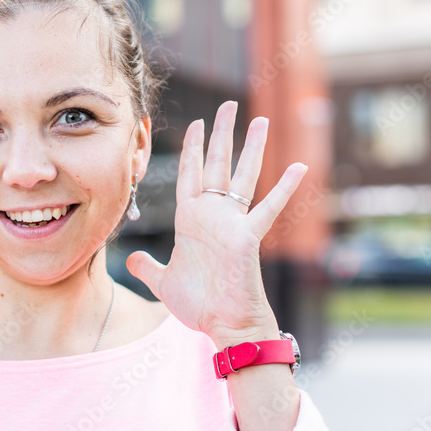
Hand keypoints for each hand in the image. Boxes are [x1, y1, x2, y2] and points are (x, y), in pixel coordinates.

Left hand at [126, 101, 306, 348]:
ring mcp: (231, 224)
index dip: (191, 149)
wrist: (223, 325)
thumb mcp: (163, 282)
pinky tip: (298, 166)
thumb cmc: (199, 305)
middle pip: (217, 165)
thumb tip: (132, 260)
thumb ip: (147, 268)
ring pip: (242, 177)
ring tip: (260, 119)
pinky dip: (284, 189)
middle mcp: (212, 215)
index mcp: (191, 220)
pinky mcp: (247, 238)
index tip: (195, 125)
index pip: (190, 175)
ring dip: (251, 148)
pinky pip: (267, 209)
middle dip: (220, 134)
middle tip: (227, 105)